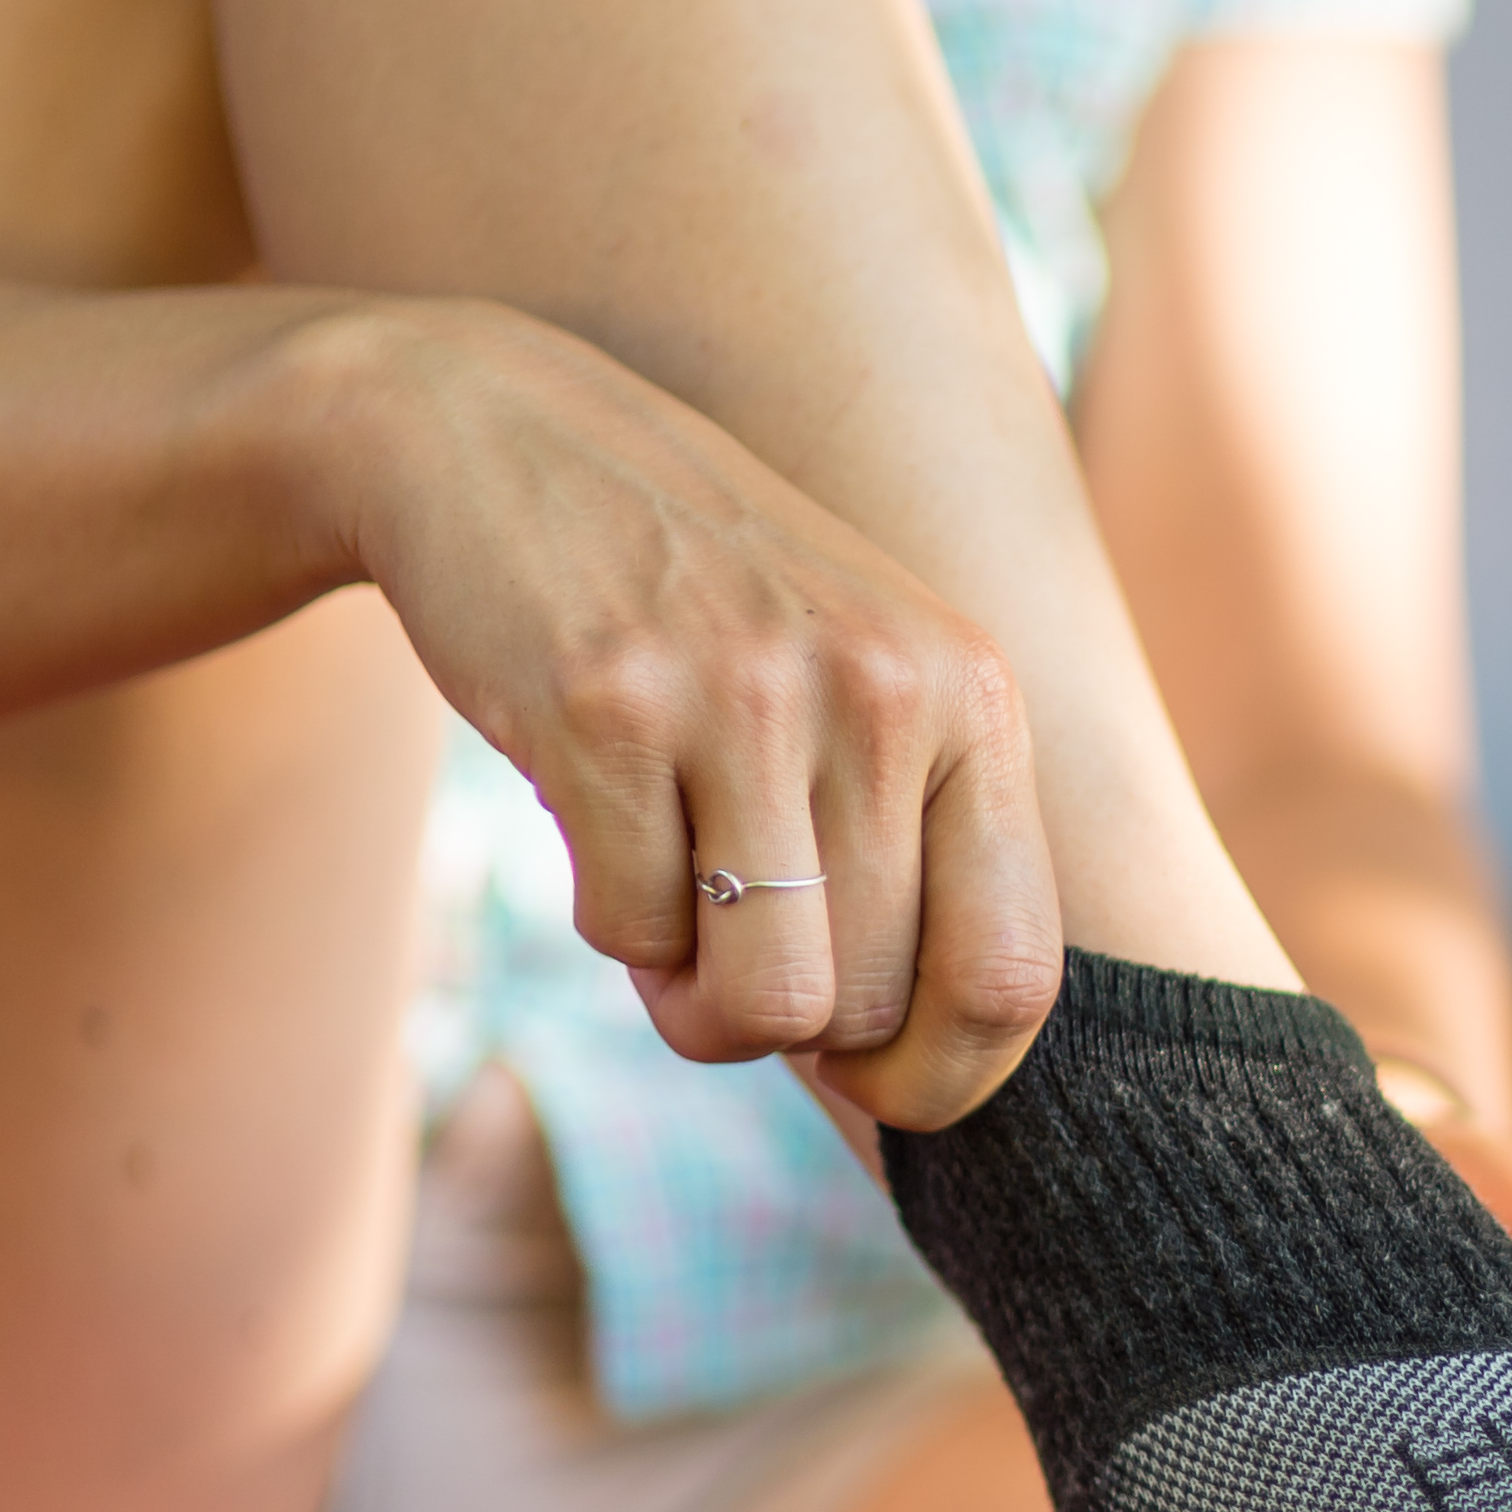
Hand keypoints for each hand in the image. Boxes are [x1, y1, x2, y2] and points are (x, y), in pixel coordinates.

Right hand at [301, 297, 1059, 1127]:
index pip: (1013, 975)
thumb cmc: (703, 611)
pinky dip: (604, 914)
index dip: (939, 1077)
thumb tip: (922, 1078)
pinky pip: (629, 932)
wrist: (499, 434)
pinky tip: (597, 809)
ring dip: (692, 994)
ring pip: (762, 1003)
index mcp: (972, 697)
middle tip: (727, 932)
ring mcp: (747, 692)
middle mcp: (884, 688)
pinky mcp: (607, 705)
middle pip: (864, 1009)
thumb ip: (921, 846)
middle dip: (783, 1022)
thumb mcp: (865, 685)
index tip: (871, 1078)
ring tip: (668, 889)